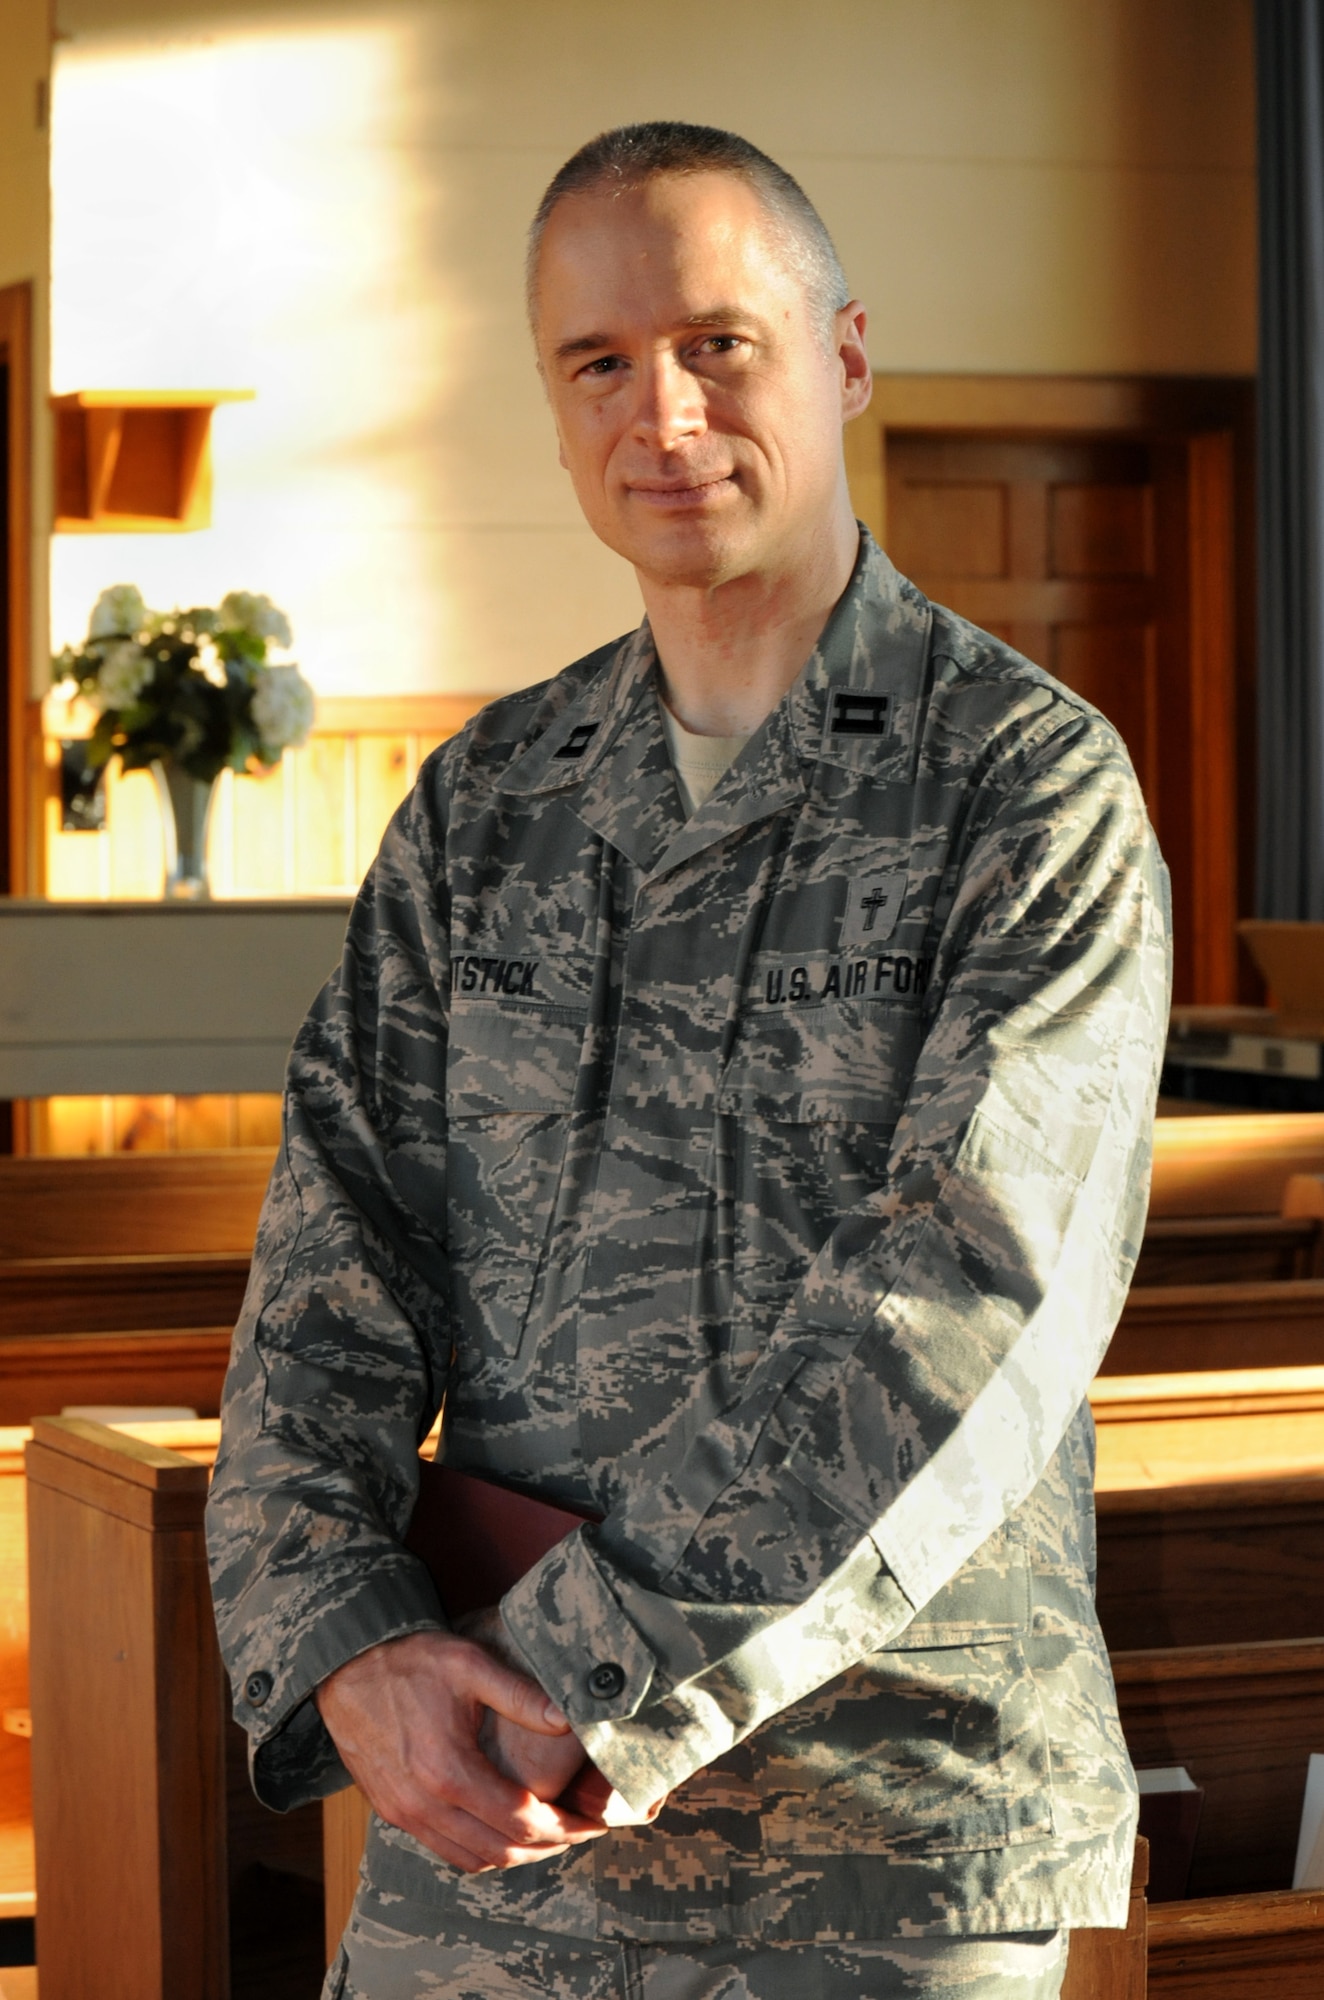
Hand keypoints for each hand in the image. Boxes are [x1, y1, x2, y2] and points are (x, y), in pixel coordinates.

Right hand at [315, 1629, 608, 1873]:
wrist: (346, 1668)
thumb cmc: (410, 1661)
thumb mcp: (469, 1664)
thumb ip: (520, 1695)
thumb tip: (568, 1719)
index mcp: (449, 1770)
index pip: (521, 1821)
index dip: (564, 1826)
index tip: (592, 1821)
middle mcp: (425, 1805)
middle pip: (501, 1850)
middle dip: (549, 1846)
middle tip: (579, 1830)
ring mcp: (405, 1814)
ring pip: (473, 1859)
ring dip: (515, 1855)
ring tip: (548, 1834)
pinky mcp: (393, 1813)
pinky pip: (445, 1851)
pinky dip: (479, 1852)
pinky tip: (500, 1831)